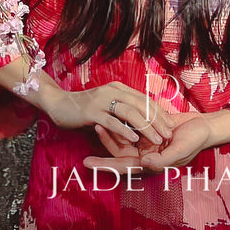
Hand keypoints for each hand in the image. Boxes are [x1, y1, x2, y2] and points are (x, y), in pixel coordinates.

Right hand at [43, 81, 174, 148]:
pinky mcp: (92, 112)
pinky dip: (124, 130)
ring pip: (130, 112)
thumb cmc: (84, 108)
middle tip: (170, 134)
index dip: (159, 112)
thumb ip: (122, 112)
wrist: (58, 104)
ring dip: (146, 126)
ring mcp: (102, 101)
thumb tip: (140, 124)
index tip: (171, 125)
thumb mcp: (106, 107)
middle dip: (158, 120)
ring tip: (157, 139)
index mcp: (119, 89)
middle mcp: (113, 91)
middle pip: (141, 104)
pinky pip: (112, 121)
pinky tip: (133, 140)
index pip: (144, 99)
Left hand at [83, 112, 214, 178]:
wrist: (204, 126)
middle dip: (102, 151)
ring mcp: (146, 142)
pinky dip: (121, 123)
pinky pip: (130, 127)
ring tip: (95, 124)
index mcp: (151, 164)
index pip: (124, 167)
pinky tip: (110, 115)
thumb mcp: (180, 150)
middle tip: (83, 150)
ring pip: (123, 140)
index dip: (105, 166)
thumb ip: (162, 159)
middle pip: (119, 154)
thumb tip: (144, 163)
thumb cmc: (194, 141)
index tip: (88, 163)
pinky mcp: (148, 129)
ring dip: (110, 134)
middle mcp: (146, 155)